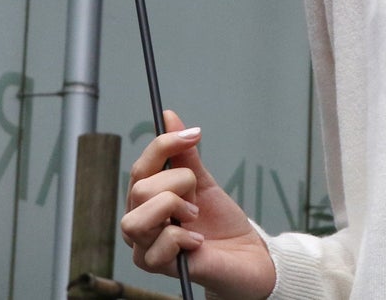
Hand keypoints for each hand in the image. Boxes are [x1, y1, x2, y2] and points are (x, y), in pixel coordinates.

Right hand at [120, 110, 276, 299]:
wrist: (249, 256)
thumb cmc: (221, 223)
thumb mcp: (204, 183)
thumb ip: (185, 155)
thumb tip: (169, 117)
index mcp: (145, 203)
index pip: (139, 169)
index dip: (164, 145)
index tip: (195, 134)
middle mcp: (139, 226)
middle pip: (140, 188)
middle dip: (179, 183)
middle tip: (197, 198)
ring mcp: (145, 249)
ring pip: (137, 218)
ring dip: (174, 209)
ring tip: (194, 217)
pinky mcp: (161, 269)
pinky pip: (159, 246)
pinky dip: (184, 237)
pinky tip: (199, 240)